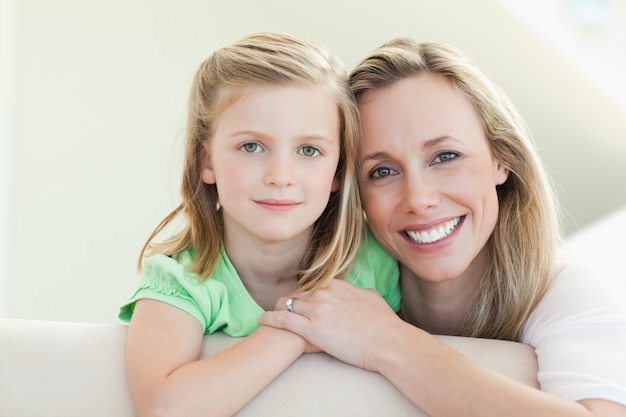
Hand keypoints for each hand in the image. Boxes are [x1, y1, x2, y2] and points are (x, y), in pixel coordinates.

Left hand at [259, 279, 402, 371]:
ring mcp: (316, 310)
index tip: (297, 299)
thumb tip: (356, 292)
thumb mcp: (372, 297)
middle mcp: (323, 293)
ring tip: (269, 315)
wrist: (388, 342)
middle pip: (295, 293)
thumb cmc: (384, 324)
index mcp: (336, 284)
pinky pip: (282, 319)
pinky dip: (269, 318)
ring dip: (276, 308)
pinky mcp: (311, 329)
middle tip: (279, 308)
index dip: (301, 292)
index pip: (310, 284)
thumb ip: (358, 292)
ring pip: (286, 303)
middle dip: (286, 300)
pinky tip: (262, 320)